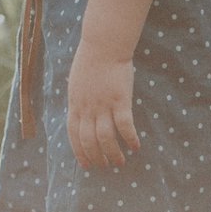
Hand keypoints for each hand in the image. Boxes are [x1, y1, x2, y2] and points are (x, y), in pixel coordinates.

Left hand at [67, 46, 139, 170]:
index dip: (80, 152)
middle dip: (97, 158)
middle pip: (89, 141)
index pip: (74, 135)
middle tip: (106, 166)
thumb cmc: (91, 60)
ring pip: (105, 138)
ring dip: (113, 153)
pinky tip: (135, 146)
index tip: (87, 166)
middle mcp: (87, 108)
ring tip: (120, 162)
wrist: (103, 45)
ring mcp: (103, 104)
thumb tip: (77, 107)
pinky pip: (124, 125)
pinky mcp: (119, 100)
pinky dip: (129, 138)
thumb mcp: (76, 81)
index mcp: (75, 104)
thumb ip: (78, 98)